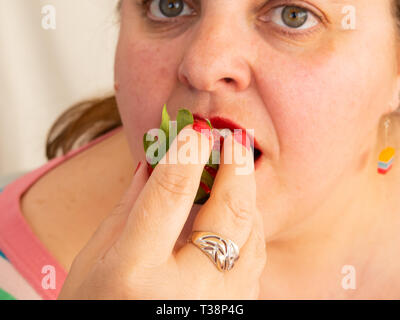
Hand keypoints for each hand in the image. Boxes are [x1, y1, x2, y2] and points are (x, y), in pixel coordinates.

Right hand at [58, 124, 266, 298]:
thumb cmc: (96, 305)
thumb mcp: (96, 257)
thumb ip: (129, 206)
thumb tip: (153, 161)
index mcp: (136, 273)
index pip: (169, 195)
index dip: (185, 154)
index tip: (195, 129)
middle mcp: (185, 291)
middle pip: (227, 213)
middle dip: (236, 167)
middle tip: (236, 139)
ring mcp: (217, 306)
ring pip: (252, 236)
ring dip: (246, 196)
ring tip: (236, 169)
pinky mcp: (234, 310)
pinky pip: (254, 260)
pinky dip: (249, 228)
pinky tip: (235, 212)